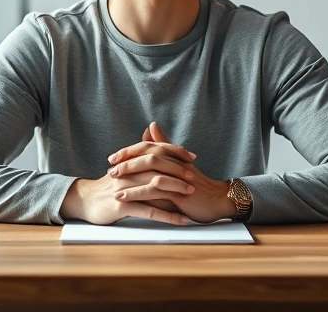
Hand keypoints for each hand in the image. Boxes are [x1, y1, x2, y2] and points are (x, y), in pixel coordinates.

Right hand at [59, 143, 194, 225]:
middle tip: (194, 177)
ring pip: (154, 187)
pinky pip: (149, 211)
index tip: (192, 156)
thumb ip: (139, 157)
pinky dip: (167, 215)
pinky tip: (181, 220)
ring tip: (191, 194)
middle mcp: (128, 172)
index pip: (155, 151)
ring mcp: (125, 188)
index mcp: (130, 162)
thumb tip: (153, 142)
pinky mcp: (122, 206)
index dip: (174, 151)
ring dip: (175, 190)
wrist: (84, 201)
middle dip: (178, 171)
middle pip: (157, 167)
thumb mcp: (124, 169)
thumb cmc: (108, 187)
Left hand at [108, 122, 235, 223]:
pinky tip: (125, 201)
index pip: (146, 148)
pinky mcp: (178, 193)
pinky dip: (138, 196)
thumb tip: (151, 125)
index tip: (113, 158)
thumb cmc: (196, 183)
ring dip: (129, 182)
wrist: (217, 200)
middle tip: (110, 169)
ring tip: (114, 189)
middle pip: (146, 158)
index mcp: (172, 155)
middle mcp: (173, 163)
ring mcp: (176, 178)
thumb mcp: (178, 162)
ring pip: (149, 175)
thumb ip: (163, 145)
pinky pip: (155, 193)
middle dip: (126, 164)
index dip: (128, 152)